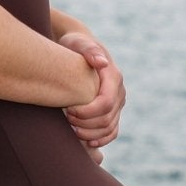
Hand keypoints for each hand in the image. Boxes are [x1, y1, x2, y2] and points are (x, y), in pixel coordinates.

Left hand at [59, 31, 122, 151]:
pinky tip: (87, 142)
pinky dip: (102, 139)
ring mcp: (117, 103)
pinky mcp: (113, 111)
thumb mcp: (80, 43)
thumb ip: (91, 51)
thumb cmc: (76, 45)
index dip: (87, 112)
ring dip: (91, 134)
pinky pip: (112, 131)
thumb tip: (102, 63)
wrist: (80, 49)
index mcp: (113, 77)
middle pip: (107, 118)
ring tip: (72, 131)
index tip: (68, 110)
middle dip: (86, 124)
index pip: (105, 103)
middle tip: (66, 119)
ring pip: (109, 128)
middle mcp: (119, 92)